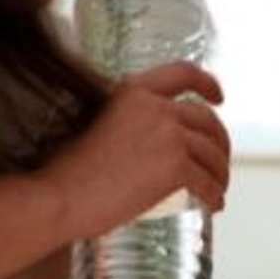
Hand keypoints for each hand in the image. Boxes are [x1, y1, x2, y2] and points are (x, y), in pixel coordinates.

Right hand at [45, 61, 230, 240]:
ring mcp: (168, 136)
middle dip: (219, 141)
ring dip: (220, 172)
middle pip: (206, 121)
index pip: (184, 73)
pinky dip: (214, 195)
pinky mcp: (175, 167)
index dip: (208, 85)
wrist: (60, 197)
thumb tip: (145, 137)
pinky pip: (207, 182)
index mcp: (134, 90)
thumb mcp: (96, 122)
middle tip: (217, 160)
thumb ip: (125, 119)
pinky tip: (214, 205)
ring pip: (212, 154)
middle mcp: (156, 107)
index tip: (218, 97)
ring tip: (216, 187)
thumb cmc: (68, 170)